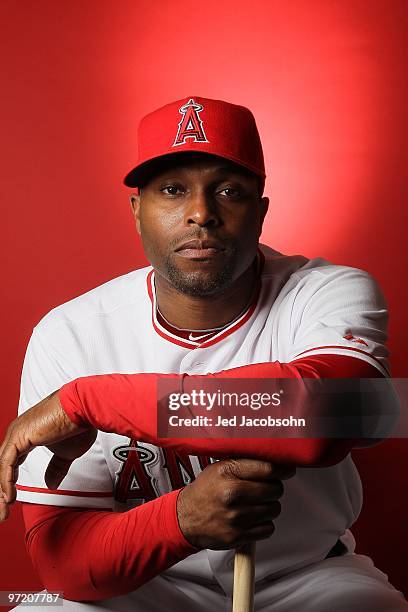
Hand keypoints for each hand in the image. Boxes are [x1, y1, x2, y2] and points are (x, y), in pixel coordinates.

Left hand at [0, 391, 95, 521]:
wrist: (84, 409)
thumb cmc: (78, 424)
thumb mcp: (66, 453)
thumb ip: (56, 468)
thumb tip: (51, 484)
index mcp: (26, 435)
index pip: (10, 464)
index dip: (8, 484)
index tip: (10, 501)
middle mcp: (17, 433)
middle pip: (2, 468)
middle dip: (1, 493)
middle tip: (2, 513)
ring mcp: (16, 434)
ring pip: (1, 468)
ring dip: (1, 492)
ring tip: (4, 511)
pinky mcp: (19, 436)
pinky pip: (6, 465)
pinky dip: (6, 483)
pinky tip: (8, 497)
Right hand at [176, 458, 295, 549]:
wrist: (185, 518)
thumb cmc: (204, 491)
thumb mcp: (219, 467)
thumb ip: (244, 463)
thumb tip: (273, 461)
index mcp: (227, 472)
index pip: (267, 469)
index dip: (282, 470)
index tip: (287, 470)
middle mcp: (232, 494)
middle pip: (275, 489)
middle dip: (274, 488)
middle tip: (265, 488)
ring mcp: (236, 517)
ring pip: (274, 509)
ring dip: (269, 506)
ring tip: (255, 504)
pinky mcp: (238, 536)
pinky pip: (268, 528)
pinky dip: (264, 524)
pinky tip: (252, 518)